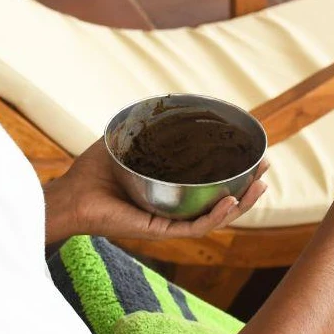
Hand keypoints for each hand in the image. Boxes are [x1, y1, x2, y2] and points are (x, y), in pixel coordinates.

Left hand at [43, 140, 268, 242]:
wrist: (69, 195)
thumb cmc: (91, 172)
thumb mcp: (127, 140)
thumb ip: (148, 126)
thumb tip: (168, 101)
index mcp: (171, 192)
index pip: (211, 186)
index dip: (234, 173)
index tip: (252, 154)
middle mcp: (174, 209)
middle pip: (221, 203)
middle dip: (247, 188)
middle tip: (264, 168)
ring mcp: (169, 223)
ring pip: (215, 218)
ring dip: (241, 204)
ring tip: (260, 185)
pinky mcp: (159, 232)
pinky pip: (194, 227)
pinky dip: (215, 215)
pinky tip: (231, 201)